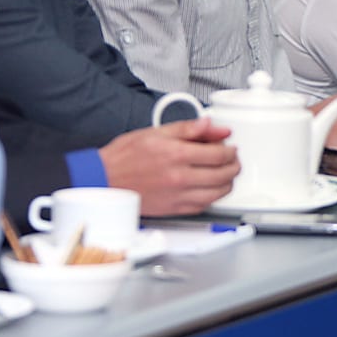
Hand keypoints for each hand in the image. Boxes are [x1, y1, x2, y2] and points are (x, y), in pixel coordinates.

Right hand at [99, 118, 239, 216]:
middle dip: (234, 166)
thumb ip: (190, 128)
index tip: (230, 147)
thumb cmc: (125, 157)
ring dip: (228, 183)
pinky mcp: (173, 209)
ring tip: (226, 174)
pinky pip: (203, 206)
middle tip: (233, 160)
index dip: (230, 150)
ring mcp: (177, 196)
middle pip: (223, 174)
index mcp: (176, 155)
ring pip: (217, 193)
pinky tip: (211, 189)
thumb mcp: (157, 132)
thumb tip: (214, 128)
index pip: (219, 154)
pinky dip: (213, 197)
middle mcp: (179, 177)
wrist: (103, 180)